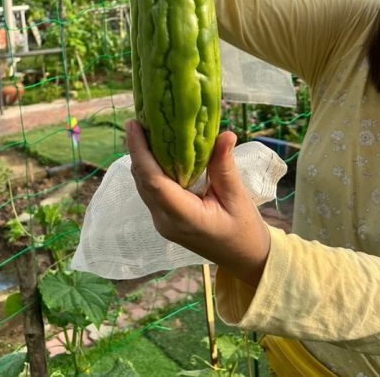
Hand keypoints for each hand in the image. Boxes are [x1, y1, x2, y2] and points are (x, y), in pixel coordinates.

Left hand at [126, 119, 270, 286]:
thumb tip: (224, 134)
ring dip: (142, 157)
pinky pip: (151, 189)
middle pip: (143, 180)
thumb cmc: (244, 231)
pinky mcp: (164, 218)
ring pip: (143, 185)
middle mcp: (165, 221)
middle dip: (137, 149)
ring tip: (146, 129)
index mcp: (183, 217)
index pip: (153, 181)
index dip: (140, 151)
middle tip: (140, 119)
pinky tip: (157, 150)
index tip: (134, 125)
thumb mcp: (238, 198)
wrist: (245, 259)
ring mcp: (162, 221)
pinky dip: (150, 168)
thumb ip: (224, 166)